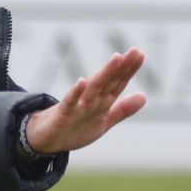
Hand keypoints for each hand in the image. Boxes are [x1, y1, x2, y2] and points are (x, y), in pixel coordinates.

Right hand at [24, 48, 146, 154]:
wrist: (46, 140)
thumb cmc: (74, 129)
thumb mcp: (104, 121)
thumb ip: (123, 110)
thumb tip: (144, 96)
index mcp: (102, 101)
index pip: (118, 83)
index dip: (129, 70)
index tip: (140, 54)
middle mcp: (91, 100)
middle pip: (109, 81)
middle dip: (121, 66)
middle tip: (134, 51)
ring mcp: (77, 105)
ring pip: (94, 88)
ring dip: (105, 73)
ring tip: (116, 58)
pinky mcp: (63, 114)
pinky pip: (70, 102)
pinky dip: (76, 92)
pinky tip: (82, 82)